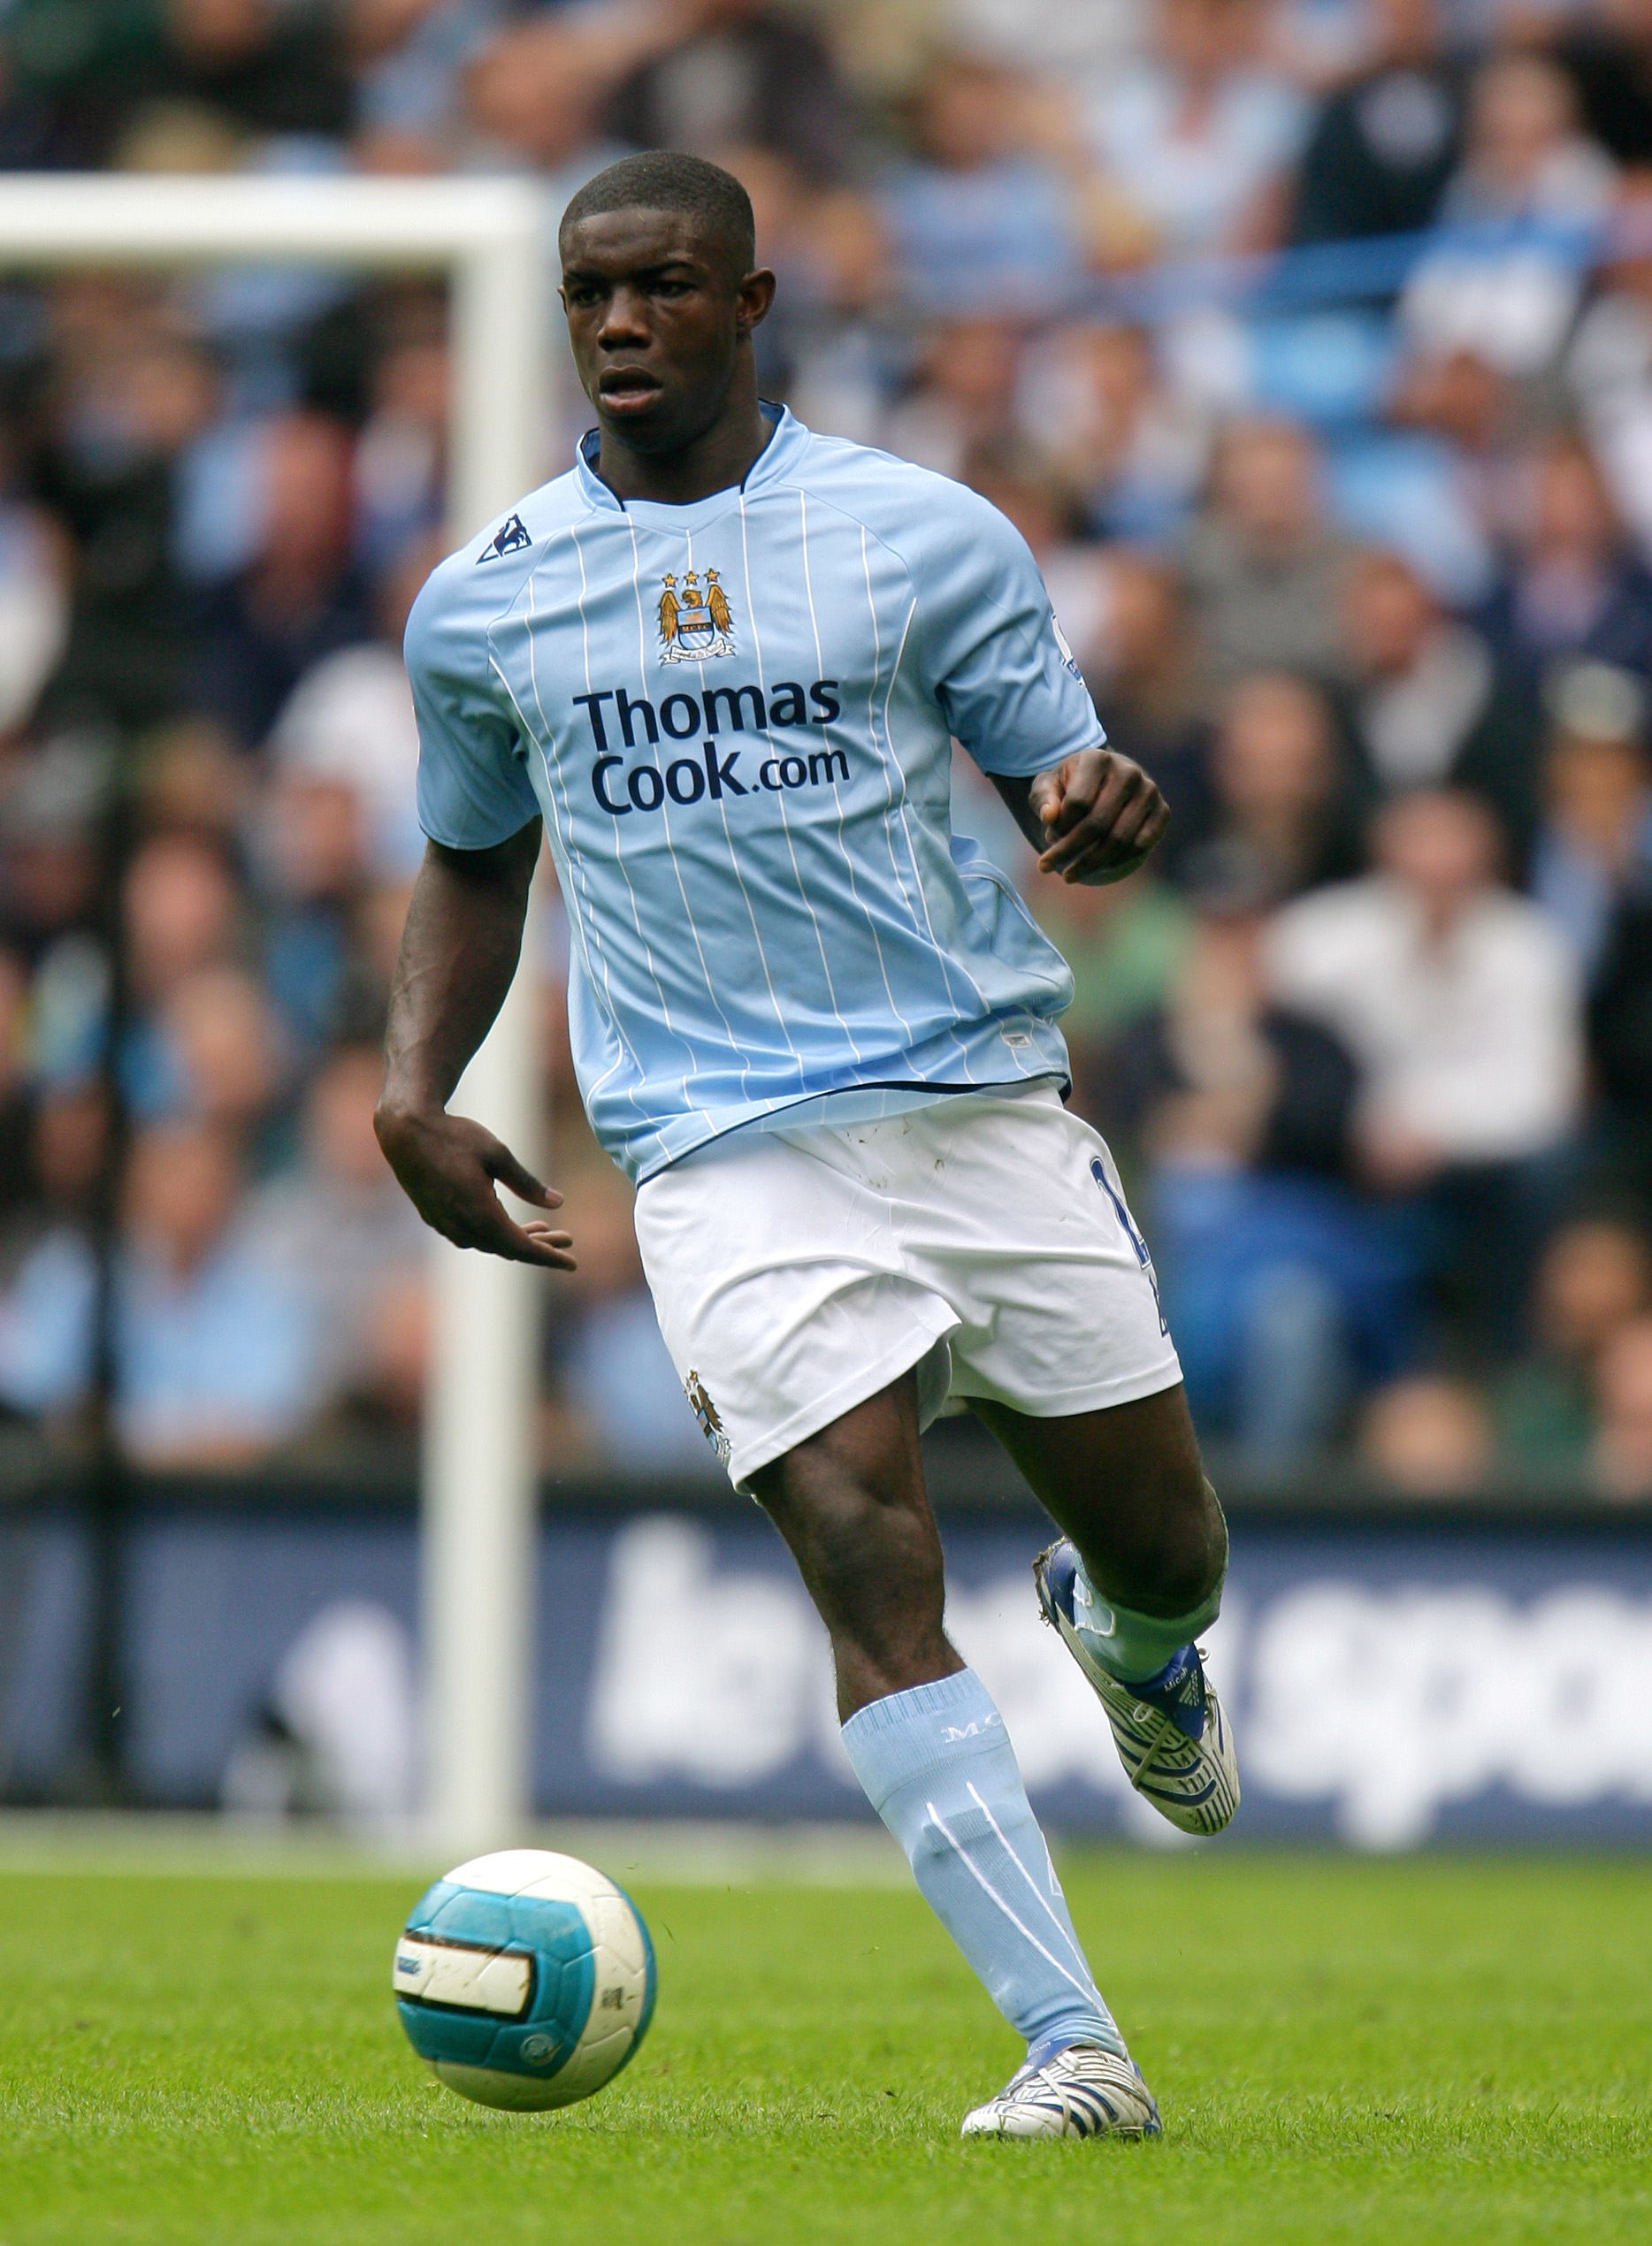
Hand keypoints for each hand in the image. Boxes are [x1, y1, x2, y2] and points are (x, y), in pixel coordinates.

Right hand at [374, 1103, 575, 1268]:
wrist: (405, 1131)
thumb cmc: (453, 1137)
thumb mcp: (498, 1154)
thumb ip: (527, 1183)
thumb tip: (558, 1203)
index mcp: (480, 1214)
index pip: (521, 1248)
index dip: (548, 1257)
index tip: (572, 1264)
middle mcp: (461, 1227)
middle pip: (508, 1249)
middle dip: (540, 1246)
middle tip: (566, 1238)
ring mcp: (445, 1225)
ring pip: (489, 1243)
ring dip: (517, 1238)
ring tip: (543, 1227)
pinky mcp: (435, 1218)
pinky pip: (471, 1236)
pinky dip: (494, 1233)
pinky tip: (506, 1221)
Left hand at [1030, 748, 1167, 884]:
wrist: (1107, 781)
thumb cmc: (1072, 786)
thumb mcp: (1049, 785)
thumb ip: (1043, 797)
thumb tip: (1049, 816)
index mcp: (1098, 759)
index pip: (1077, 803)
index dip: (1060, 827)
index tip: (1048, 838)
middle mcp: (1129, 772)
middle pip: (1097, 824)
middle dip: (1069, 851)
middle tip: (1045, 867)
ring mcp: (1149, 791)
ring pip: (1118, 839)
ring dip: (1090, 863)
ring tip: (1067, 875)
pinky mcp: (1163, 811)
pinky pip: (1139, 846)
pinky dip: (1116, 862)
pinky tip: (1096, 868)